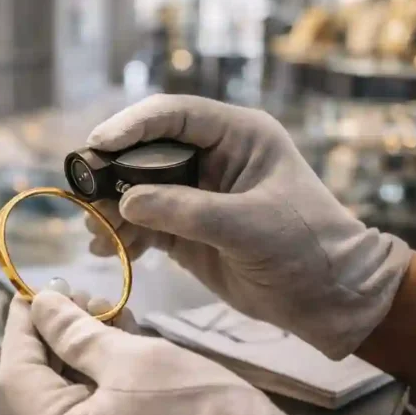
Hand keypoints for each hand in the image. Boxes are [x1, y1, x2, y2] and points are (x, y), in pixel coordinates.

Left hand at [0, 290, 373, 414]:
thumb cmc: (196, 412)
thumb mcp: (131, 359)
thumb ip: (76, 332)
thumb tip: (40, 305)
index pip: (16, 372)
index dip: (22, 326)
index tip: (32, 287)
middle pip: (41, 384)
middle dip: (55, 334)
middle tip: (78, 291)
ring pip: (71, 394)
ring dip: (81, 349)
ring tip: (104, 304)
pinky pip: (97, 409)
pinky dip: (102, 372)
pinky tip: (120, 333)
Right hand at [85, 94, 411, 358]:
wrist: (329, 299)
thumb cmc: (306, 248)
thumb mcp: (249, 225)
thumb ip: (186, 212)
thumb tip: (125, 205)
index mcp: (238, 136)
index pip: (174, 115)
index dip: (132, 125)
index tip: (98, 143)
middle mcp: (212, 158)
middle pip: (145, 151)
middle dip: (112, 174)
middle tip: (86, 196)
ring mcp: (196, 194)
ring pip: (137, 189)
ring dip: (111, 209)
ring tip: (96, 234)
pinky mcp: (185, 229)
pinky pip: (142, 223)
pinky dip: (121, 235)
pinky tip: (107, 249)